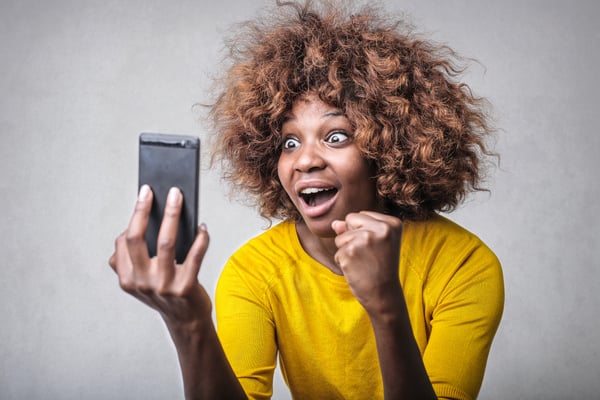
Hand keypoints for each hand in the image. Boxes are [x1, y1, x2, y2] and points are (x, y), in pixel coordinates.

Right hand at [109, 185, 211, 327]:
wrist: (186, 321)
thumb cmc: (165, 293)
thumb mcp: (141, 281)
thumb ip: (131, 260)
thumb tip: (135, 225)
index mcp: (127, 279)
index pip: (124, 242)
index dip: (135, 216)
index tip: (144, 195)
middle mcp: (142, 283)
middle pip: (137, 238)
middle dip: (143, 209)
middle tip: (152, 190)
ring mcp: (163, 286)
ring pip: (166, 242)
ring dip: (172, 215)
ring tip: (178, 197)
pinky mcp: (185, 288)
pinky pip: (194, 256)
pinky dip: (200, 239)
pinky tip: (202, 227)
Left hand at [331, 211, 402, 315]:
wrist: (384, 295)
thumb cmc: (380, 268)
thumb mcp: (375, 243)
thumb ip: (355, 229)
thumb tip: (334, 223)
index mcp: (392, 223)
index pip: (361, 215)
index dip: (363, 232)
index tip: (377, 248)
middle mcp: (381, 228)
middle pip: (350, 219)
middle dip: (352, 236)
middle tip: (369, 255)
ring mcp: (365, 239)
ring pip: (340, 237)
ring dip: (346, 251)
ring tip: (363, 263)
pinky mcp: (350, 252)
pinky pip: (337, 252)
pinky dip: (343, 262)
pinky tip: (357, 270)